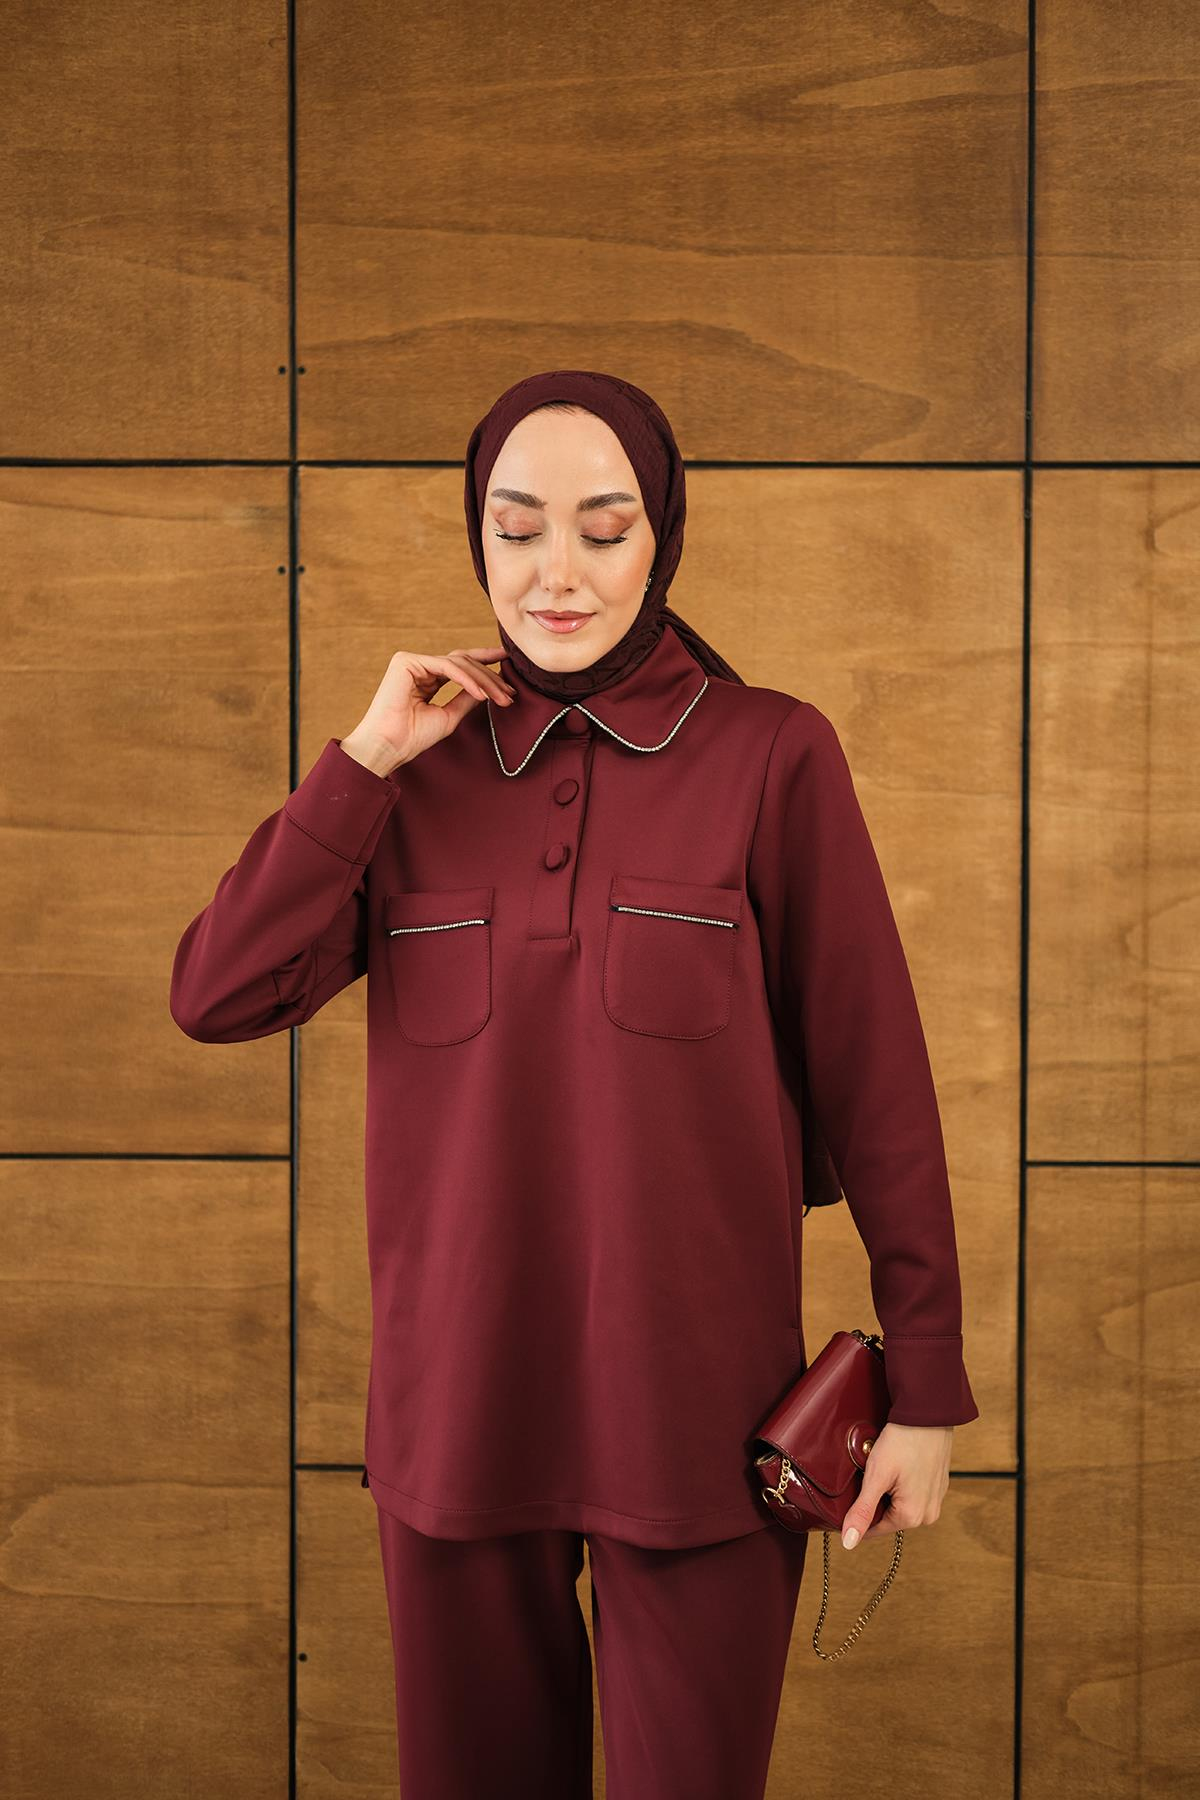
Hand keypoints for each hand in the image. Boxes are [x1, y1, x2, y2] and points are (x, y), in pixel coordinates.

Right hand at [340, 645, 515, 775]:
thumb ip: (466, 699)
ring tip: (501, 697)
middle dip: (489, 676)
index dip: (484, 662)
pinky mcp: (406, 661)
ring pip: (457, 663)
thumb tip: (488, 689)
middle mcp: (418, 667)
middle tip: (510, 693)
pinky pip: (446, 667)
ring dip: (483, 680)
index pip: (459, 665)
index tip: (507, 664)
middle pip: (462, 662)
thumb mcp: (449, 716)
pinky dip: (466, 680)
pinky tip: (481, 694)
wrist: (388, 747)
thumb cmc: (412, 738)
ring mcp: (411, 661)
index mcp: (424, 679)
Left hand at [839, 1422, 953, 1548]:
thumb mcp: (876, 1476)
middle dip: (874, 1501)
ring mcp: (935, 1500)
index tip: (845, 1500)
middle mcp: (928, 1515)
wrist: (927, 1413)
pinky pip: (912, 1494)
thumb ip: (862, 1512)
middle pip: (887, 1516)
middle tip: (866, 1476)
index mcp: (913, 1517)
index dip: (856, 1515)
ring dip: (887, 1492)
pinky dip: (900, 1484)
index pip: (873, 1529)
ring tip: (882, 1469)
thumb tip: (849, 1543)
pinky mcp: (938, 1486)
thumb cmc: (902, 1442)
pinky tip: (896, 1467)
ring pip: (899, 1505)